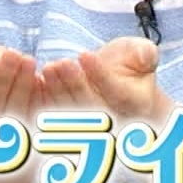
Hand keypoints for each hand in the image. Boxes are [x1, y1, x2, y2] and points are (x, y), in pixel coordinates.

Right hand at [0, 44, 41, 131]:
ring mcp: (11, 131)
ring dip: (23, 86)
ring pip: (17, 114)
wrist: (12, 67)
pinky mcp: (39, 125)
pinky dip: (45, 93)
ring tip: (28, 60)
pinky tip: (48, 72)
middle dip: (2, 80)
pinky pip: (42, 115)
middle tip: (11, 54)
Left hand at [46, 37, 169, 123]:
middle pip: (93, 107)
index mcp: (137, 106)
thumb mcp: (141, 53)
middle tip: (61, 63)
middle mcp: (116, 122)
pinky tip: (37, 82)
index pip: (118, 93)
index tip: (84, 54)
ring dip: (58, 92)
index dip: (100, 75)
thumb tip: (145, 55)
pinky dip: (46, 101)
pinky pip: (56, 118)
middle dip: (76, 84)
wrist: (116, 84)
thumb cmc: (129, 65)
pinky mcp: (70, 129)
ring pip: (72, 113)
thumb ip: (144, 52)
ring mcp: (93, 129)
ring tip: (49, 69)